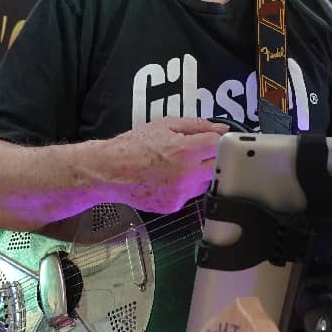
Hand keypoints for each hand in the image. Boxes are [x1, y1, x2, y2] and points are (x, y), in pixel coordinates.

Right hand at [110, 117, 228, 213]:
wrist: (110, 171)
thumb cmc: (133, 146)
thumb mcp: (165, 125)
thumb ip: (197, 126)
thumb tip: (220, 128)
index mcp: (186, 151)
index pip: (220, 145)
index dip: (220, 140)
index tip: (217, 140)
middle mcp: (187, 174)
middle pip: (219, 167)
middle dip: (213, 158)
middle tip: (200, 152)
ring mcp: (181, 193)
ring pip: (206, 183)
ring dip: (201, 174)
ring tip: (181, 165)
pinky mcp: (174, 206)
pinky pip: (190, 195)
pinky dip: (186, 187)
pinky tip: (169, 178)